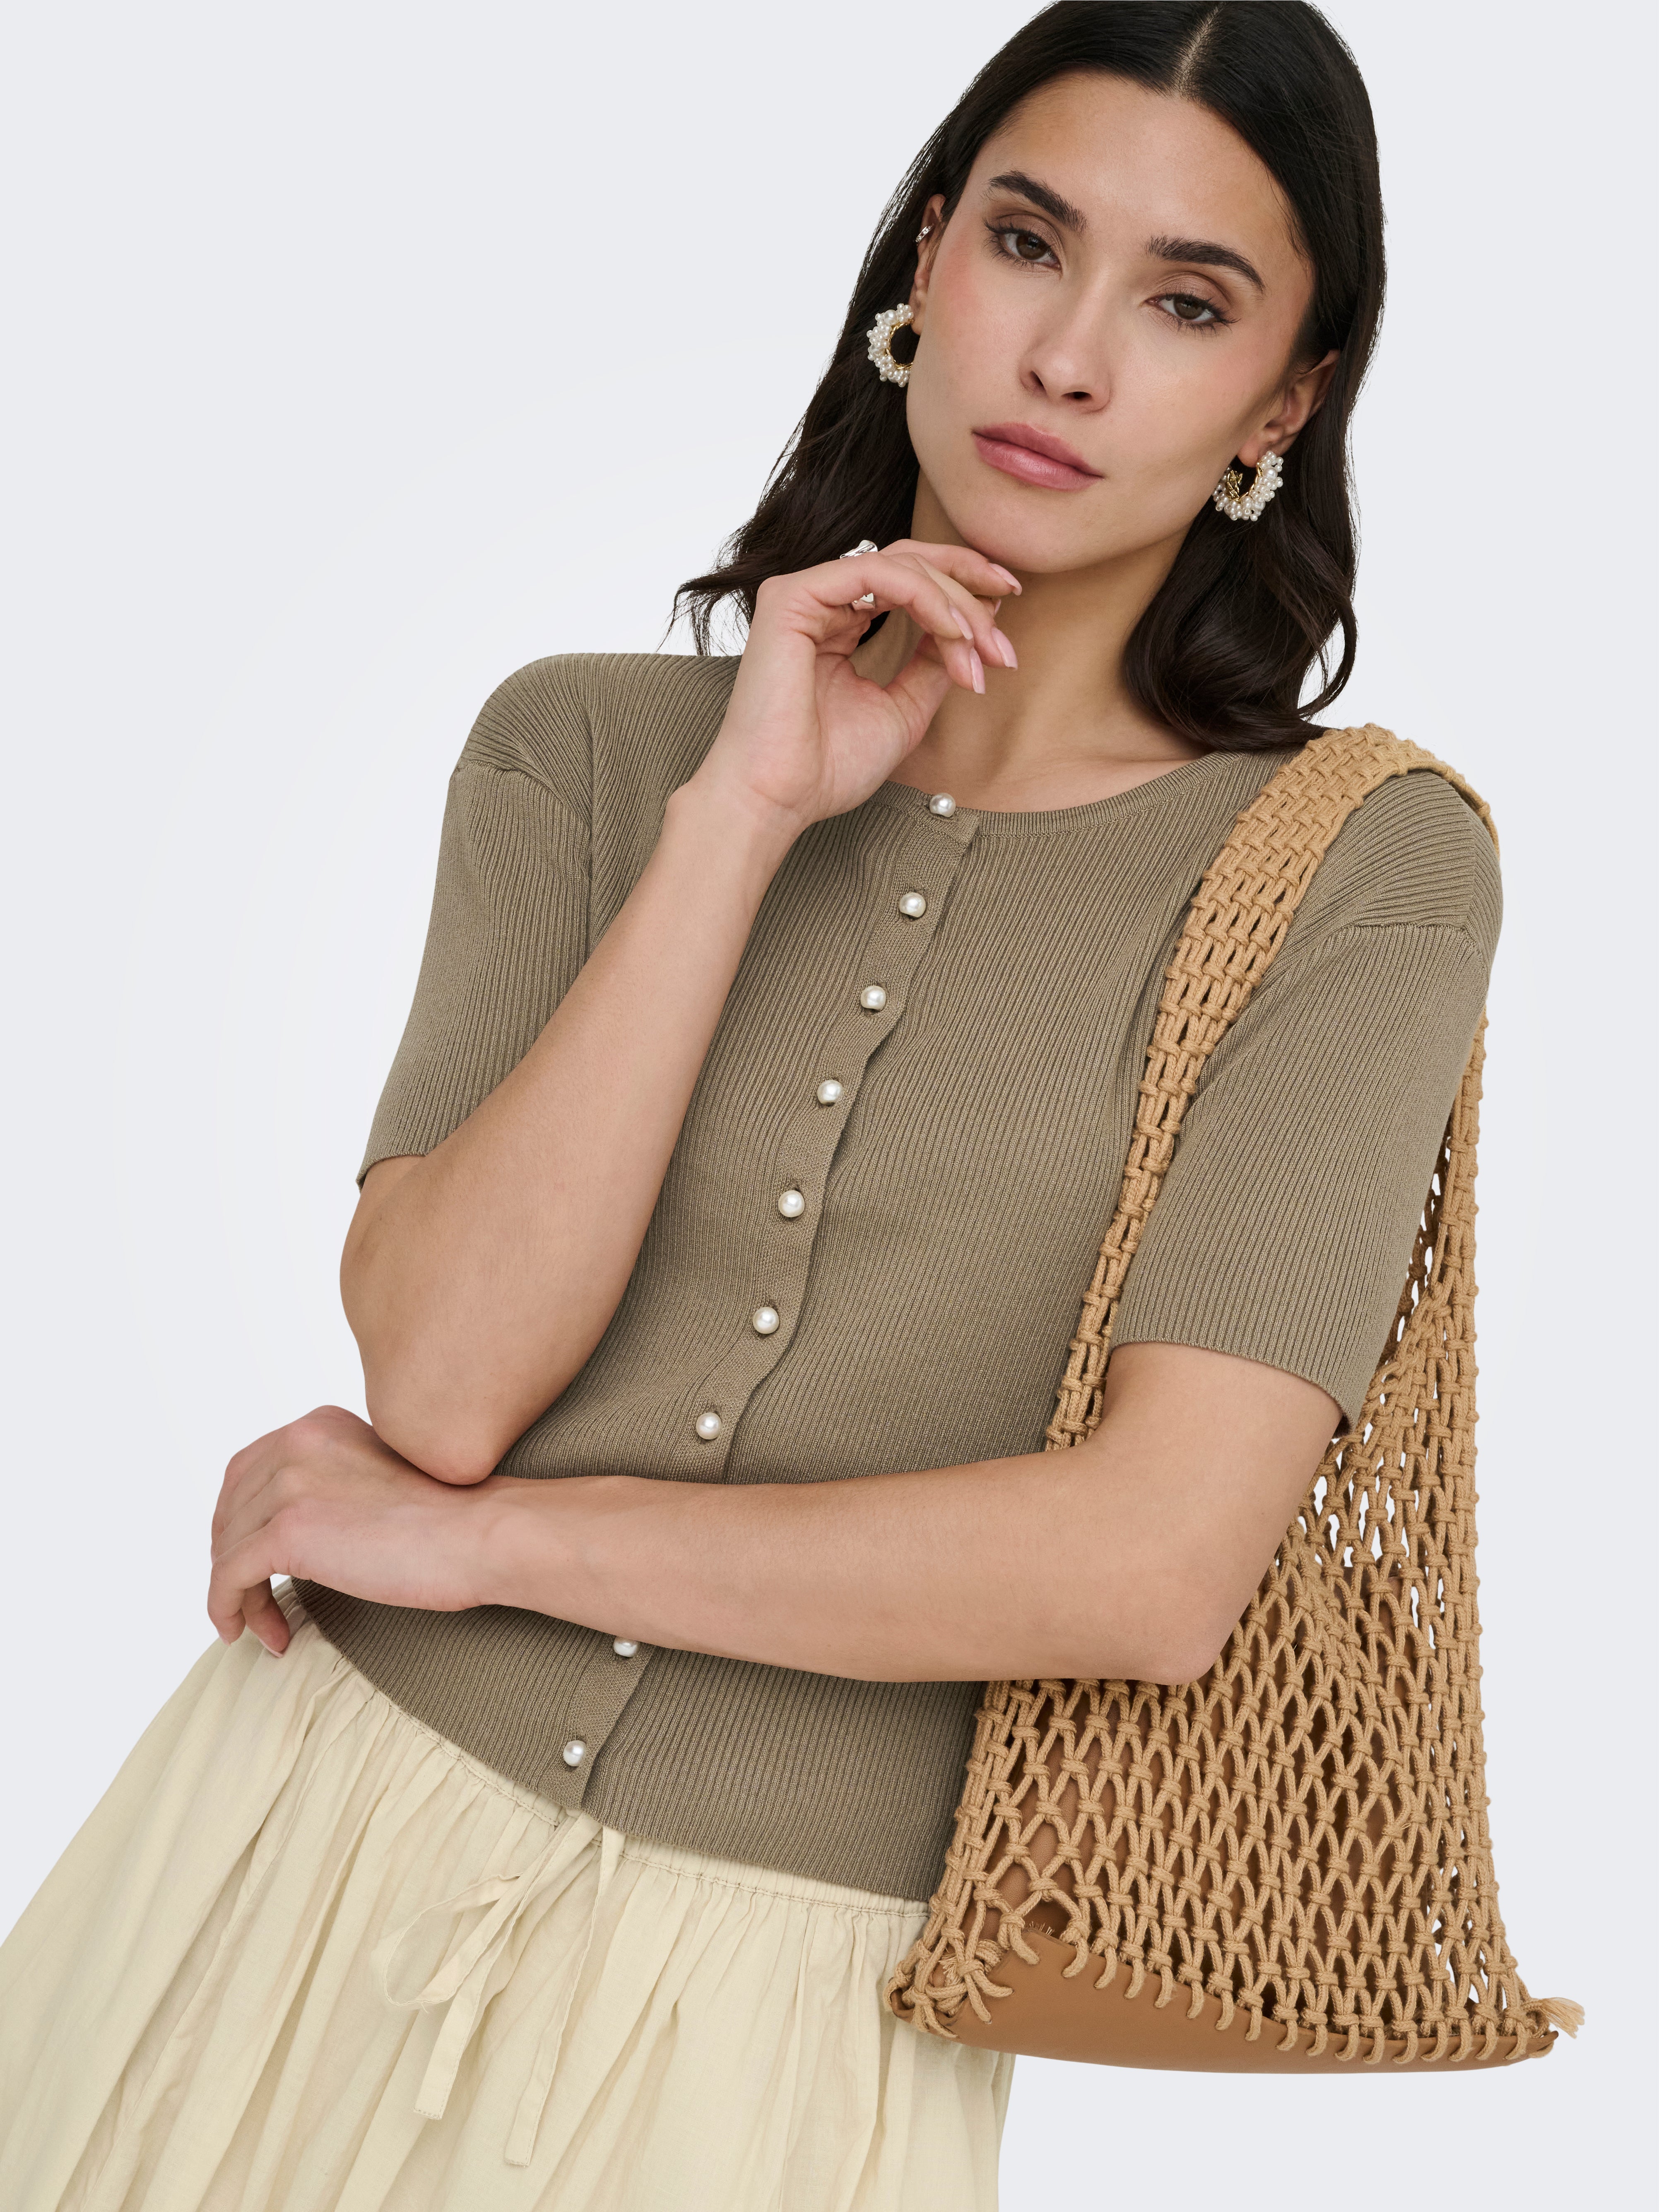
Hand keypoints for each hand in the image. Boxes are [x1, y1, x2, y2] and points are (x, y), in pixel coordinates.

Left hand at [208, 1404, 507, 1654]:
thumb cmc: (450, 1517)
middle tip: (253, 1600)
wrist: (481, 1532)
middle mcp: (297, 1442)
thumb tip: (293, 1531)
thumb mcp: (376, 1477)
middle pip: (230, 1510)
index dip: (239, 1522)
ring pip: (226, 1548)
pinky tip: (259, 1634)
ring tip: (265, 1627)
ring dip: (238, 1596)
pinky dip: (229, 1611)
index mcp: (319, 1424)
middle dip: (232, 1559)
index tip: (255, 1562)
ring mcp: (290, 1484)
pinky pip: (227, 1578)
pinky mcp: (288, 1531)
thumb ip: (333, 1483)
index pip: (247, 1471)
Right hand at [689, 538, 1020, 838]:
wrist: (780, 798)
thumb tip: (980, 620)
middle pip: (912, 561)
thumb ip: (935, 663)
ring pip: (902, 563)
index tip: (1008, 619)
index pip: (911, 580)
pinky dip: (926, 596)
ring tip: (980, 651)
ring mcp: (806, 594)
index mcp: (841, 623)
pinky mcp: (793, 597)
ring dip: (956, 604)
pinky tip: (953, 631)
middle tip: (1003, 643)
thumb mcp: (905, 707)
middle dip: (971, 590)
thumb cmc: (828, 766)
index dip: (965, 590)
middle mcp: (823, 601)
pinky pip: (876, 570)